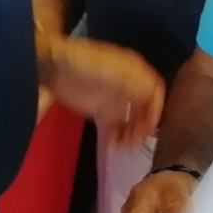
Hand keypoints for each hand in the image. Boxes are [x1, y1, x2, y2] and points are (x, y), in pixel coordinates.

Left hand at [44, 36, 164, 147]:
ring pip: (132, 121)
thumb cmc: (91, 66)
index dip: (156, 111)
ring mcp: (114, 99)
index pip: (156, 93)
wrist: (55, 68)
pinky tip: (114, 145)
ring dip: (132, 134)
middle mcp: (129, 86)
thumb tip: (155, 106)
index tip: (151, 128)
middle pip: (145, 110)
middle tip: (138, 141)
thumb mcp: (122, 72)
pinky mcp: (99, 111)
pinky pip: (115, 127)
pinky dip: (117, 137)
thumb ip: (142, 87)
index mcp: (137, 73)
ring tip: (125, 146)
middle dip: (144, 126)